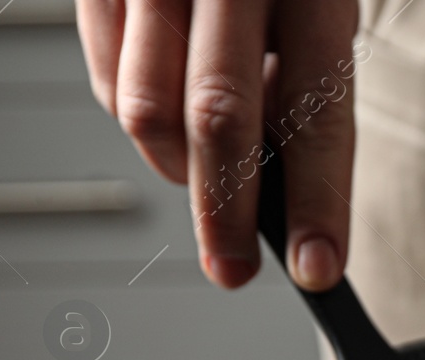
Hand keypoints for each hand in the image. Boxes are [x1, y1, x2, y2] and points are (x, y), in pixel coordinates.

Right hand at [76, 0, 358, 290]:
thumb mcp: (312, 2)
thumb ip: (300, 79)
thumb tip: (280, 188)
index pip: (319, 114)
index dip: (319, 203)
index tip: (317, 268)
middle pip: (218, 119)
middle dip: (224, 213)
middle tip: (232, 269)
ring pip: (145, 110)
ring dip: (175, 167)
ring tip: (206, 168)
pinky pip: (104, 79)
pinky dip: (137, 119)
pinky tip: (171, 109)